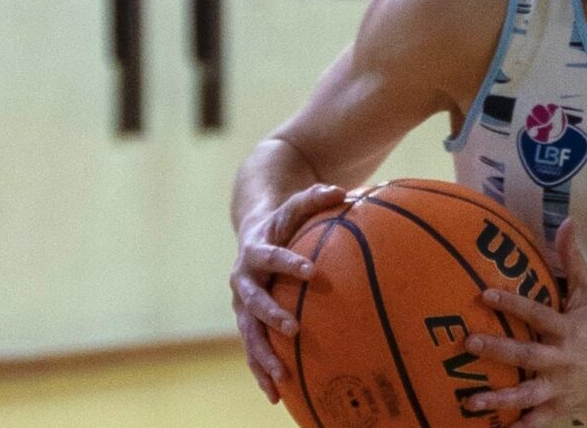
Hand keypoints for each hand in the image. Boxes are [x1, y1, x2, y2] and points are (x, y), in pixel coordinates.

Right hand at [230, 183, 348, 402]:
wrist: (253, 233)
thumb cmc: (283, 220)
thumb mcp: (296, 205)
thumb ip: (316, 197)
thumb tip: (344, 190)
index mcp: (255, 252)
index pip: (271, 256)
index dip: (289, 263)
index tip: (311, 272)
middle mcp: (244, 281)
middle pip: (253, 302)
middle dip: (271, 316)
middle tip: (294, 328)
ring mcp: (242, 305)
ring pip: (248, 334)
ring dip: (262, 356)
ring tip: (280, 379)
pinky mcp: (247, 322)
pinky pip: (253, 349)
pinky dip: (262, 371)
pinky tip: (276, 396)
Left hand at [463, 218, 586, 425]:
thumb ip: (572, 259)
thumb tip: (566, 220)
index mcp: (568, 328)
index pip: (537, 313)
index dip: (512, 303)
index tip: (484, 293)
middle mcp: (563, 358)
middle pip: (528, 354)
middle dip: (498, 350)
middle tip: (468, 343)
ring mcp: (562, 385)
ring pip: (529, 393)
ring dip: (501, 398)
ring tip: (471, 401)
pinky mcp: (562, 406)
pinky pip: (539, 420)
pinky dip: (522, 426)